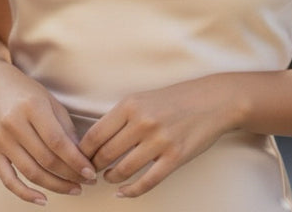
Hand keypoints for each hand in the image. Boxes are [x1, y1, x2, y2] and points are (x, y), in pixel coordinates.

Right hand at [0, 63, 96, 204]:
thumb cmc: (26, 92)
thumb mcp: (49, 101)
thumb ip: (65, 127)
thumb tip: (82, 156)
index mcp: (32, 107)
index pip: (57, 141)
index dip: (76, 160)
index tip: (91, 172)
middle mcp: (14, 124)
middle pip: (46, 159)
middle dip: (69, 175)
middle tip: (87, 182)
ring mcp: (0, 140)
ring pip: (31, 172)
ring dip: (55, 185)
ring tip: (73, 189)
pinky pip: (8, 180)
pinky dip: (25, 194)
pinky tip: (43, 200)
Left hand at [78, 76, 238, 197]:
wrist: (212, 100)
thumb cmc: (176, 99)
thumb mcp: (144, 98)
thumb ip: (122, 117)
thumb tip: (96, 140)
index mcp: (131, 104)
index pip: (95, 134)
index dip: (83, 151)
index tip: (79, 158)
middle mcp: (142, 122)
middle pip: (105, 153)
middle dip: (94, 167)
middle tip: (91, 171)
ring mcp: (159, 141)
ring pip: (123, 169)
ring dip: (111, 178)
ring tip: (109, 177)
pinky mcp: (175, 157)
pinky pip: (147, 182)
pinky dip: (131, 191)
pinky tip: (123, 192)